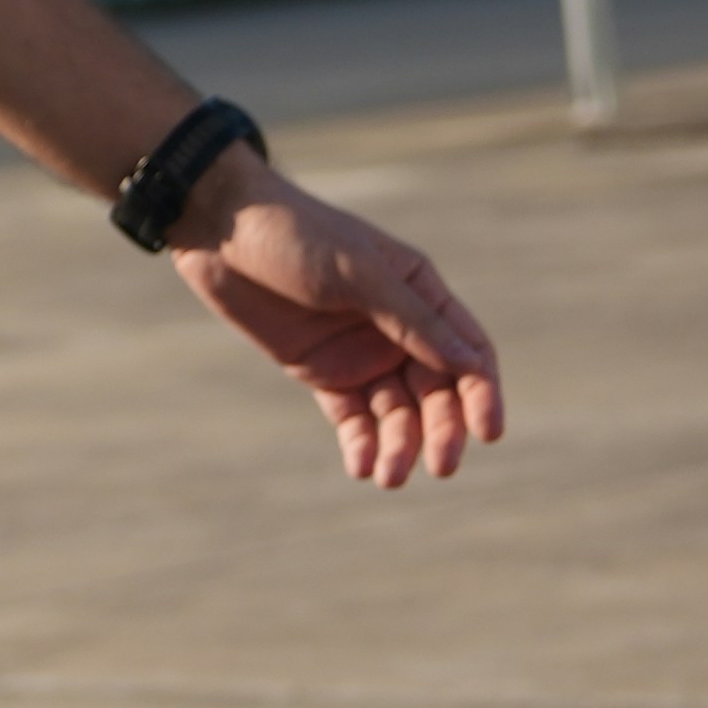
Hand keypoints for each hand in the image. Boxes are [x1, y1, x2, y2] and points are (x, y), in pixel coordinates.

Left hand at [166, 169, 506, 487]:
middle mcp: (398, 328)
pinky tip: (361, 466)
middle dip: (442, 430)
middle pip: (436, 391)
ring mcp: (361, 353)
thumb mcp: (356, 271)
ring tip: (388, 476)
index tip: (488, 431)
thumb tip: (469, 363)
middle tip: (442, 467)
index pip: (467, 351)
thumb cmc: (295, 235)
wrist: (220, 230)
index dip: (482, 391)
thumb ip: (410, 318)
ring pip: (396, 413)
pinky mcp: (322, 373)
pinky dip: (360, 443)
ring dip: (400, 446)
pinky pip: (352, 417)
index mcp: (419, 291)